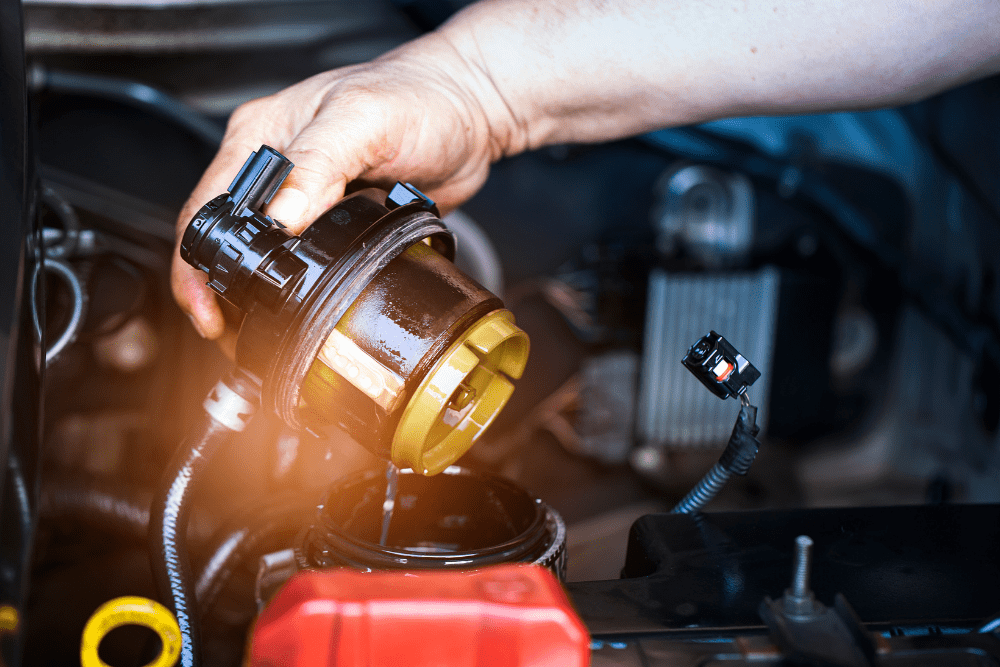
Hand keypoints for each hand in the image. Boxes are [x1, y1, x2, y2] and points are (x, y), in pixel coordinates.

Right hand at [171, 33, 519, 342]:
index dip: (197, 261)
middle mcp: (277, 168)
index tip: (207, 305)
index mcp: (262, 135)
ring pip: (264, 253)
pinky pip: (307, 259)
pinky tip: (302, 302)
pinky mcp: (336, 217)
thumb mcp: (363, 121)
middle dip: (219, 287)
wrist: (467, 112)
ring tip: (256, 328)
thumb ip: (318, 164)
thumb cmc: (418, 97)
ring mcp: (306, 195)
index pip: (209, 205)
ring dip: (255, 291)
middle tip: (226, 329)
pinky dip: (300, 284)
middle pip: (228, 236)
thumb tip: (282, 216)